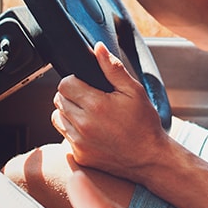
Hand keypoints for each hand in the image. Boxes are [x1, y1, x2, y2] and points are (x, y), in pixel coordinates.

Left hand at [52, 43, 170, 180]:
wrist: (149, 159)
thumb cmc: (144, 124)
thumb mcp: (134, 91)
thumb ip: (113, 68)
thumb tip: (98, 48)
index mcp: (95, 105)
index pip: (65, 84)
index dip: (74, 80)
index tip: (86, 85)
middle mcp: (82, 125)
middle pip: (59, 100)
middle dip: (71, 95)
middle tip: (90, 98)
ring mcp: (79, 142)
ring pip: (57, 118)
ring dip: (68, 113)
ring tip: (88, 114)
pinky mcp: (79, 156)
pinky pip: (65, 137)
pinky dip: (73, 131)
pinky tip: (91, 130)